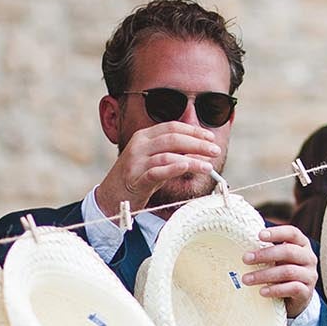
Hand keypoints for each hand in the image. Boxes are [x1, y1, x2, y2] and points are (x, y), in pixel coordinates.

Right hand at [97, 121, 221, 212]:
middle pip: (173, 138)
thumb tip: (202, 152)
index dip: (194, 131)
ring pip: (168, 154)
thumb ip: (175, 154)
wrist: (111, 198)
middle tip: (215, 151)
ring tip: (208, 166)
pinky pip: (156, 171)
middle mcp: (139, 145)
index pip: (172, 127)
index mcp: (144, 136)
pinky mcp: (135, 179)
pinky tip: (187, 168)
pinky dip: (173, 168)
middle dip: (197, 143)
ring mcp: (135, 161)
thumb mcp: (156, 161)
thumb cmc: (137, 178)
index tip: (211, 138)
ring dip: (192, 159)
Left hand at [242, 225, 317, 317]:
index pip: (293, 233)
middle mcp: (309, 258)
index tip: (259, 235)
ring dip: (265, 275)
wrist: (296, 299)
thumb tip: (242, 244)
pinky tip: (262, 291)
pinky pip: (293, 288)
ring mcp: (310, 276)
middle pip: (289, 251)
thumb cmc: (282, 273)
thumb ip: (268, 251)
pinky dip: (275, 289)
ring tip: (247, 279)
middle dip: (265, 255)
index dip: (277, 233)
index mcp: (302, 245)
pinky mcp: (307, 292)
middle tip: (245, 259)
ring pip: (288, 271)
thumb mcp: (278, 259)